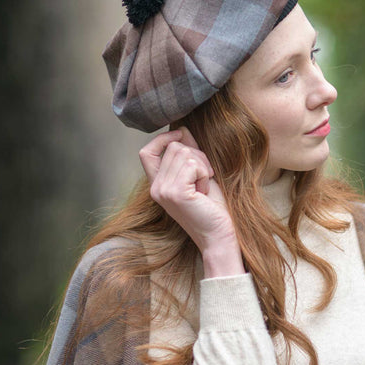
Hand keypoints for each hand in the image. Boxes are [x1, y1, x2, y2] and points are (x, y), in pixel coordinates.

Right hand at [139, 127, 243, 276]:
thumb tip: (182, 130)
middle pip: (173, 147)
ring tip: (204, 186)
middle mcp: (155, 188)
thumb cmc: (211, 208)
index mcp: (157, 185)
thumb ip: (189, 154)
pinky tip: (204, 191)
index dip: (163, 139)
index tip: (181, 136)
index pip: (145, 152)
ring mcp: (163, 191)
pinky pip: (192, 164)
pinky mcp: (175, 193)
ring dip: (202, 165)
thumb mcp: (198, 175)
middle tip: (205, 176)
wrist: (218, 235)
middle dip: (197, 154)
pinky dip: (203, 173)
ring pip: (184, 153)